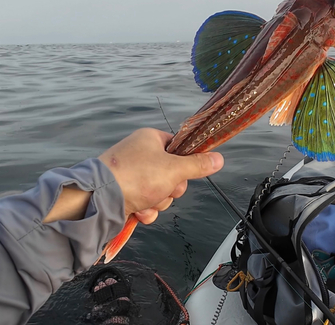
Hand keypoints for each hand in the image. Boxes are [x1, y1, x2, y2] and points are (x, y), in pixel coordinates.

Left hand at [99, 128, 223, 224]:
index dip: (185, 162)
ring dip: (158, 201)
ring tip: (146, 201)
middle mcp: (140, 154)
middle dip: (170, 188)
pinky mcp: (124, 192)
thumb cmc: (137, 176)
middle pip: (172, 173)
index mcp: (151, 139)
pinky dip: (145, 209)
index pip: (178, 147)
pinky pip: (146, 201)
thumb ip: (198, 165)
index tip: (185, 171)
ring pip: (160, 190)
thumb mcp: (175, 169)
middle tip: (164, 188)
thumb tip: (220, 158)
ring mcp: (131, 174)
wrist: (99, 199)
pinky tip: (138, 210)